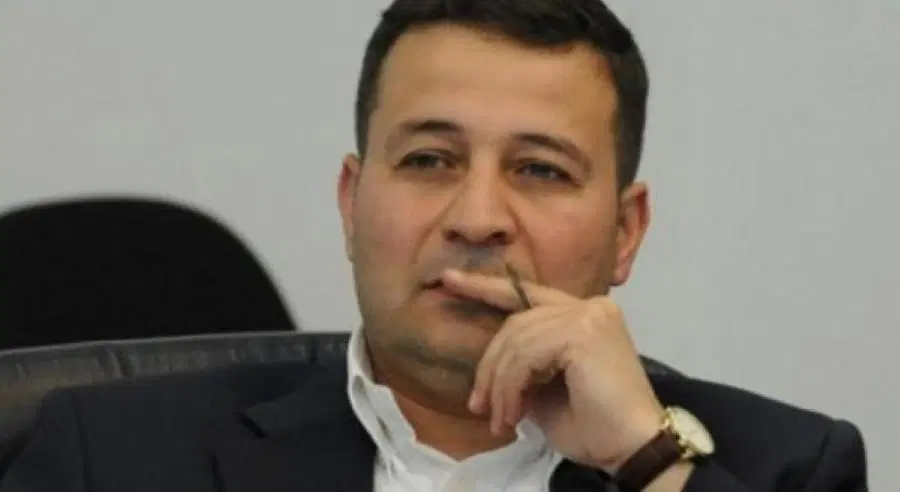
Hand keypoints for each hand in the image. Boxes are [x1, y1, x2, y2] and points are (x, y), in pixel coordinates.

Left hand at [440, 268, 665, 471]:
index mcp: (583, 314)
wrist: (630, 448)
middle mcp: (589, 306)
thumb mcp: (545, 389)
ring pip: (516, 341)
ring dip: (500, 386)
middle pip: (515, 322)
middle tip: (480, 407)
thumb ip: (524, 364)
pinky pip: (526, 355)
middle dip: (490, 366)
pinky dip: (511, 387)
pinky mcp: (583, 331)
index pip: (527, 293)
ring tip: (501, 419)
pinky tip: (514, 413)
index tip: (449, 280)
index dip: (485, 286)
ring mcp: (588, 315)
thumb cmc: (593, 426)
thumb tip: (490, 366)